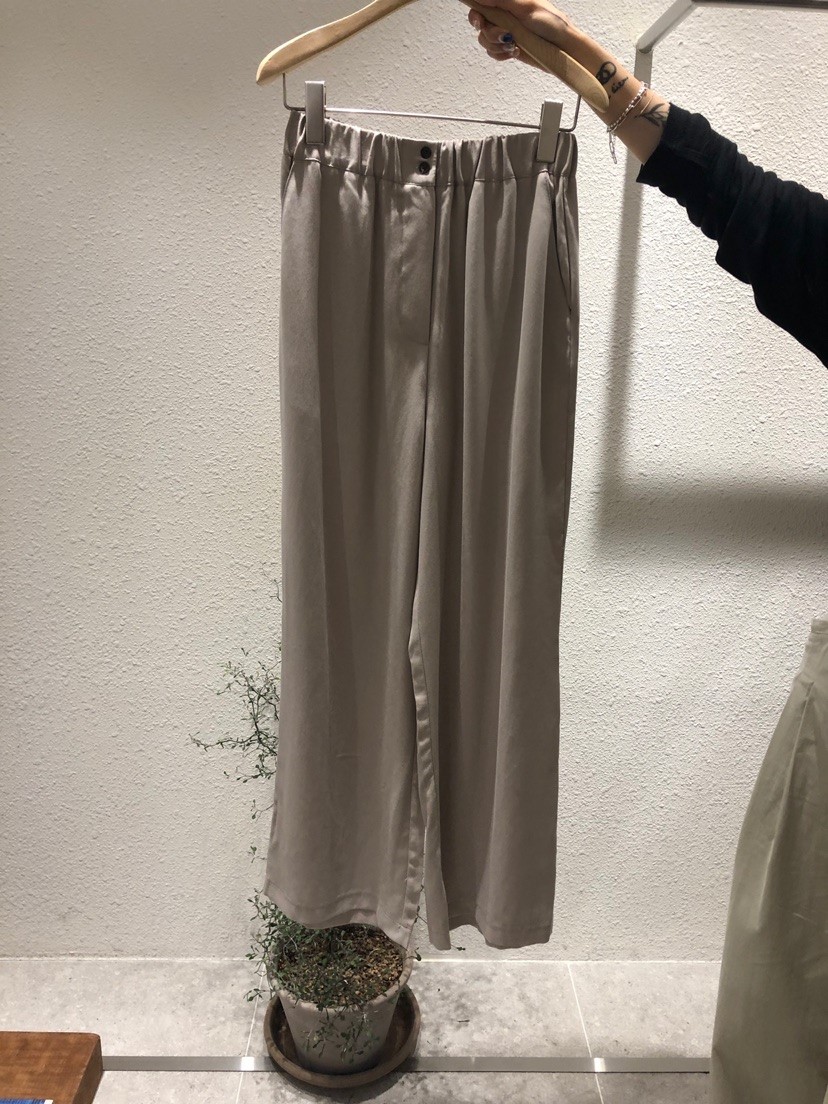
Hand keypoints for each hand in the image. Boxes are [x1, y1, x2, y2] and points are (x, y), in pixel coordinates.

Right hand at [464, 0, 580, 71]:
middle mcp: (503, 16)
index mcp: (507, 3)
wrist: (563, 48)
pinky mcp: (508, 47)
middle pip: (480, 24)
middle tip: (505, 35)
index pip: (481, 4)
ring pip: (485, 40)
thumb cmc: (552, 24)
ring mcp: (505, 32)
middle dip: (489, 33)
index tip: (480, 21)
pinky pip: (493, 53)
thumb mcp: (526, 8)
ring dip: (497, 46)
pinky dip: (501, 55)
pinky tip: (515, 52)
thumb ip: (502, 1)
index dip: (476, 13)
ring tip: (514, 45)